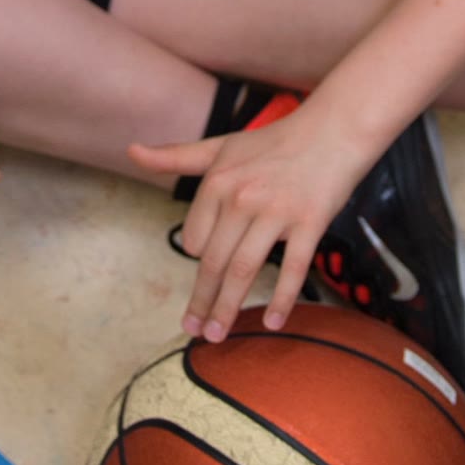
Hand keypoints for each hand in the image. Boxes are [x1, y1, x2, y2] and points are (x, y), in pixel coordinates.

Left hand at [128, 105, 371, 343]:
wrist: (333, 130)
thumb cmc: (274, 141)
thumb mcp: (220, 146)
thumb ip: (176, 156)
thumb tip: (131, 151)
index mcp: (218, 182)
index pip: (194, 239)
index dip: (198, 259)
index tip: (205, 276)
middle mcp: (242, 198)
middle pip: (213, 261)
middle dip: (201, 301)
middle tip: (194, 330)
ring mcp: (276, 212)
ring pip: (244, 269)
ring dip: (228, 307)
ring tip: (218, 335)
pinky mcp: (309, 223)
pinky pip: (293, 268)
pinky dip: (282, 299)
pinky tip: (273, 322)